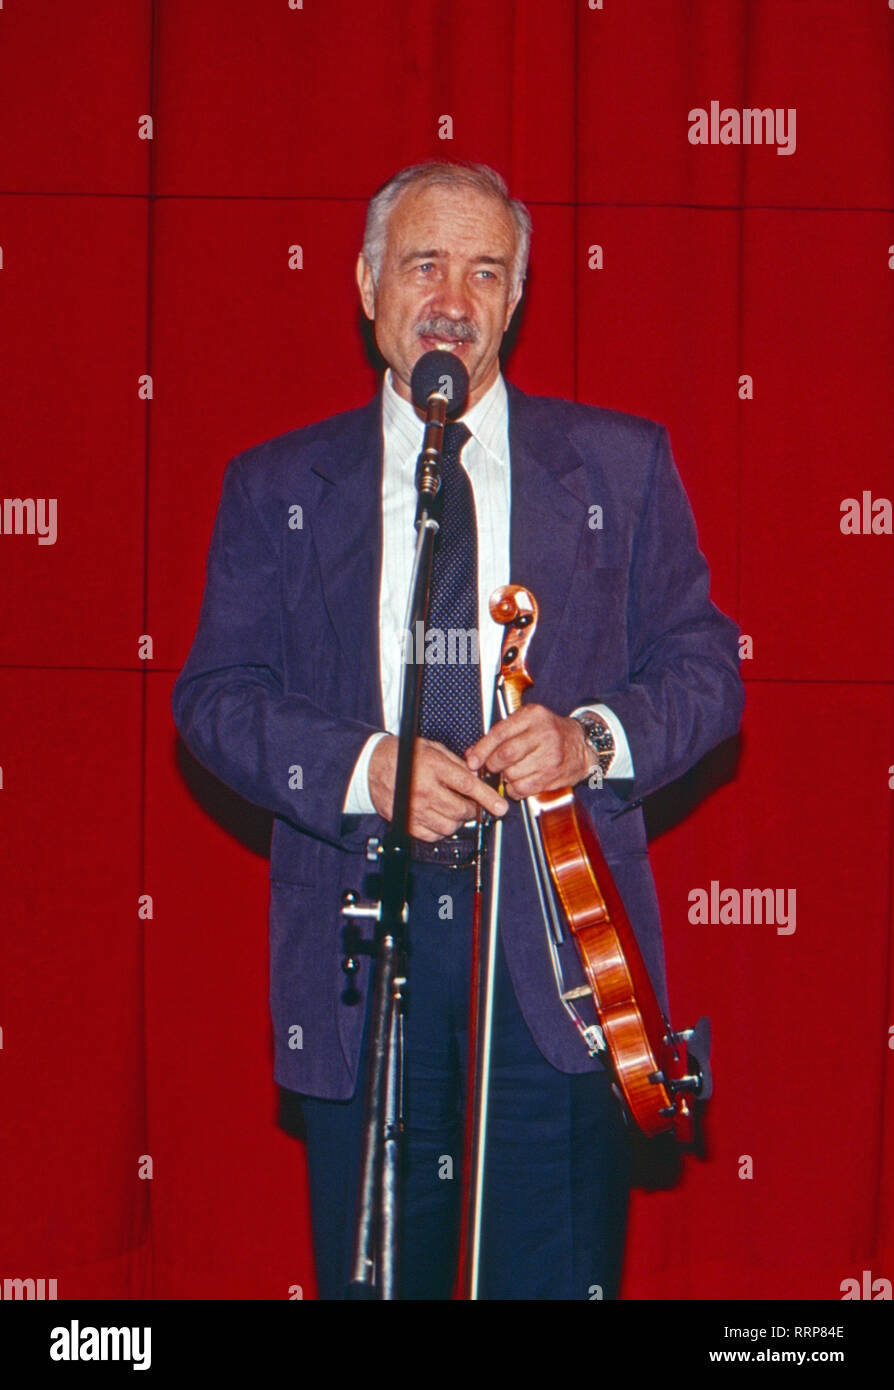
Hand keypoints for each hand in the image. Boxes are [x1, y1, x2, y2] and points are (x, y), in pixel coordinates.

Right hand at [368, 735, 508, 842]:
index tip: (500, 806)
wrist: (372, 766)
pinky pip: (432, 835)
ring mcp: (414, 809)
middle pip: (460, 810)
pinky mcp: (406, 823)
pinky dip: (441, 830)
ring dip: (457, 821)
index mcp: (432, 767)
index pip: (467, 786)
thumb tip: (477, 776)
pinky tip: (438, 817)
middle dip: (472, 810)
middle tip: (470, 804)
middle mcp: (423, 790)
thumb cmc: (402, 755)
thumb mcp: (432, 748)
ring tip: (453, 809)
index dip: (487, 797)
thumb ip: (456, 763)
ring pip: (449, 826)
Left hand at [464, 705, 589, 799]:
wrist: (581, 745)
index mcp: (533, 715)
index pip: (500, 733)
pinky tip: (519, 781)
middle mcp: (544, 734)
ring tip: (511, 771)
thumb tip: (472, 753)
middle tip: (492, 766)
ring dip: (505, 777)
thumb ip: (500, 734)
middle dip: (492, 765)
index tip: (472, 761)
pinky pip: (522, 788)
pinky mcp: (553, 775)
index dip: (481, 750)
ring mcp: (551, 756)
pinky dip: (514, 789)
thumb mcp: (526, 723)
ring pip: (513, 774)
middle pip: (506, 755)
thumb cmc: (549, 732)